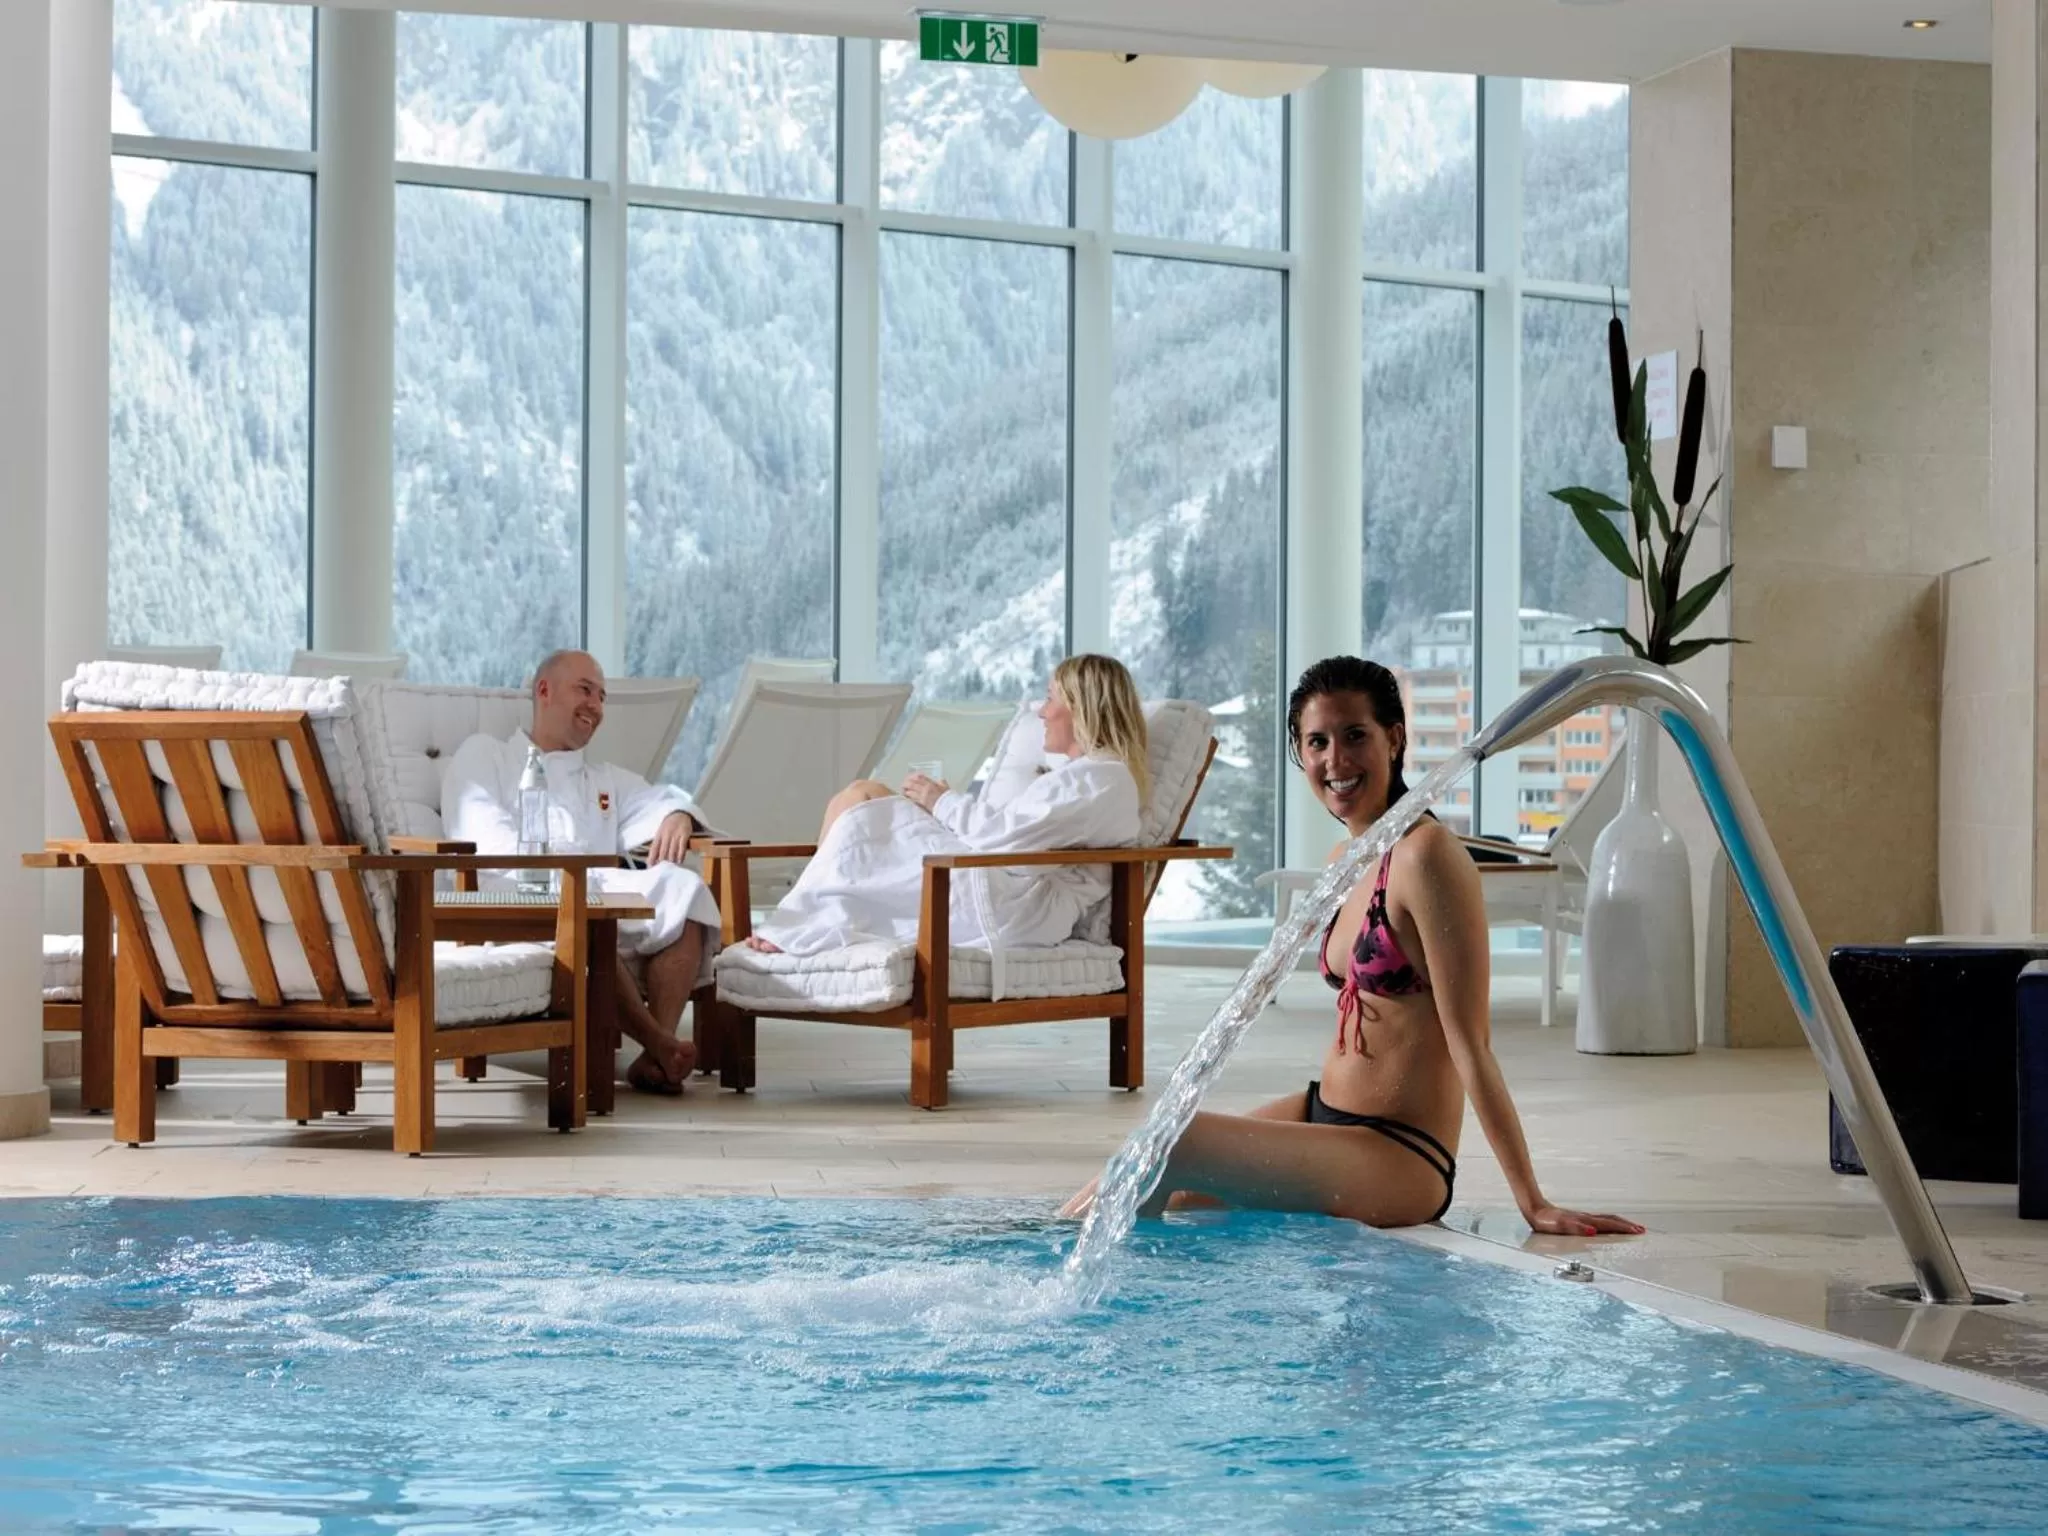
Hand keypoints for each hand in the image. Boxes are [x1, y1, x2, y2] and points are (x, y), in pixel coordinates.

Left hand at [646, 810, 694, 865]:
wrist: (680, 813)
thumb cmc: (669, 825)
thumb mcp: (661, 832)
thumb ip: (658, 844)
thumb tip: (653, 859)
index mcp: (659, 834)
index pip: (654, 848)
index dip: (652, 858)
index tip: (651, 867)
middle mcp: (666, 835)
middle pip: (663, 851)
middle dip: (662, 862)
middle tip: (663, 870)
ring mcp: (676, 834)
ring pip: (672, 851)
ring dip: (672, 861)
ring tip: (672, 868)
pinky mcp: (684, 834)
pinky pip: (682, 847)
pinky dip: (680, 856)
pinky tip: (680, 861)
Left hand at [901, 771, 949, 811]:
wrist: (949, 807)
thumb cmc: (948, 798)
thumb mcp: (946, 788)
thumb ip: (942, 783)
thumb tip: (941, 780)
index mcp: (931, 784)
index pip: (920, 777)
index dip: (913, 777)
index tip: (911, 778)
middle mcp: (925, 788)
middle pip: (912, 784)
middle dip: (906, 784)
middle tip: (903, 785)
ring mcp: (922, 796)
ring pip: (910, 792)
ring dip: (906, 792)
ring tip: (904, 792)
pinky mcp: (921, 804)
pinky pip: (913, 800)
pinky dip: (909, 799)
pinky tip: (907, 799)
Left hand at [1523, 1203, 1643, 1237]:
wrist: (1534, 1211)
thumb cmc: (1546, 1220)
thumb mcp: (1560, 1225)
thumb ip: (1577, 1228)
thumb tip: (1593, 1231)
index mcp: (1585, 1221)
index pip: (1609, 1225)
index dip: (1624, 1229)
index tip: (1638, 1231)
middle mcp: (1586, 1218)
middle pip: (1611, 1220)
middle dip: (1626, 1226)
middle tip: (1640, 1230)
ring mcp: (1583, 1218)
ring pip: (1606, 1219)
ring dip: (1619, 1223)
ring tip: (1630, 1227)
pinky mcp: (1578, 1219)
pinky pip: (1598, 1220)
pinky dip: (1608, 1223)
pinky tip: (1606, 1227)